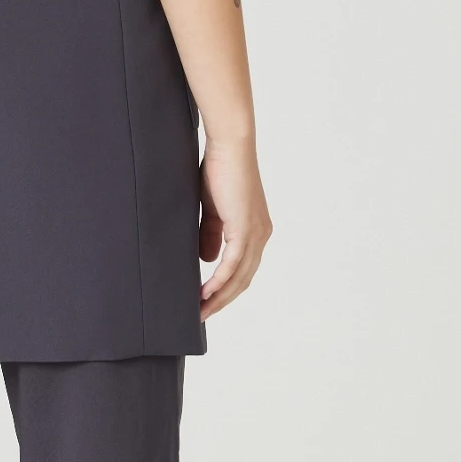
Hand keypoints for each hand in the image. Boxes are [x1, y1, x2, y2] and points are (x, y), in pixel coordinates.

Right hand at [198, 138, 271, 317]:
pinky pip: (232, 265)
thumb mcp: (213, 208)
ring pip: (239, 277)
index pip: (243, 269)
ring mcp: (256, 233)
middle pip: (243, 280)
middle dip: (222, 300)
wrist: (229, 146)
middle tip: (201, 315)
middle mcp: (261, 235)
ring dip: (220, 297)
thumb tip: (207, 261)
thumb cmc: (219, 169)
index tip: (207, 301)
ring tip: (200, 310)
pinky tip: (205, 292)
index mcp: (255, 230)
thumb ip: (211, 234)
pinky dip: (219, 282)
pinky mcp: (245, 229)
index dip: (226, 288)